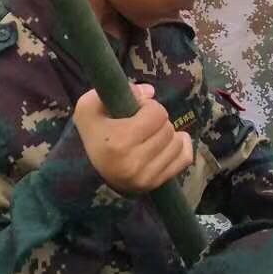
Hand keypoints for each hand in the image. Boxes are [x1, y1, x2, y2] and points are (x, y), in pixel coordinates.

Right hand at [74, 84, 191, 195]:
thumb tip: (150, 91)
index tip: (137, 110)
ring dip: (167, 134)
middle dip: (158, 120)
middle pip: (167, 128)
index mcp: (119, 142)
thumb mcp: (89, 106)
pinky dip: (181, 147)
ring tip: (151, 135)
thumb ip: (115, 89)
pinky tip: (169, 143)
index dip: (148, 106)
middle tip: (143, 124)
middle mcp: (134, 163)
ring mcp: (147, 177)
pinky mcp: (156, 184)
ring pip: (177, 142)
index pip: (157, 114)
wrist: (88, 170)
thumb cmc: (93, 133)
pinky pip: (184, 159)